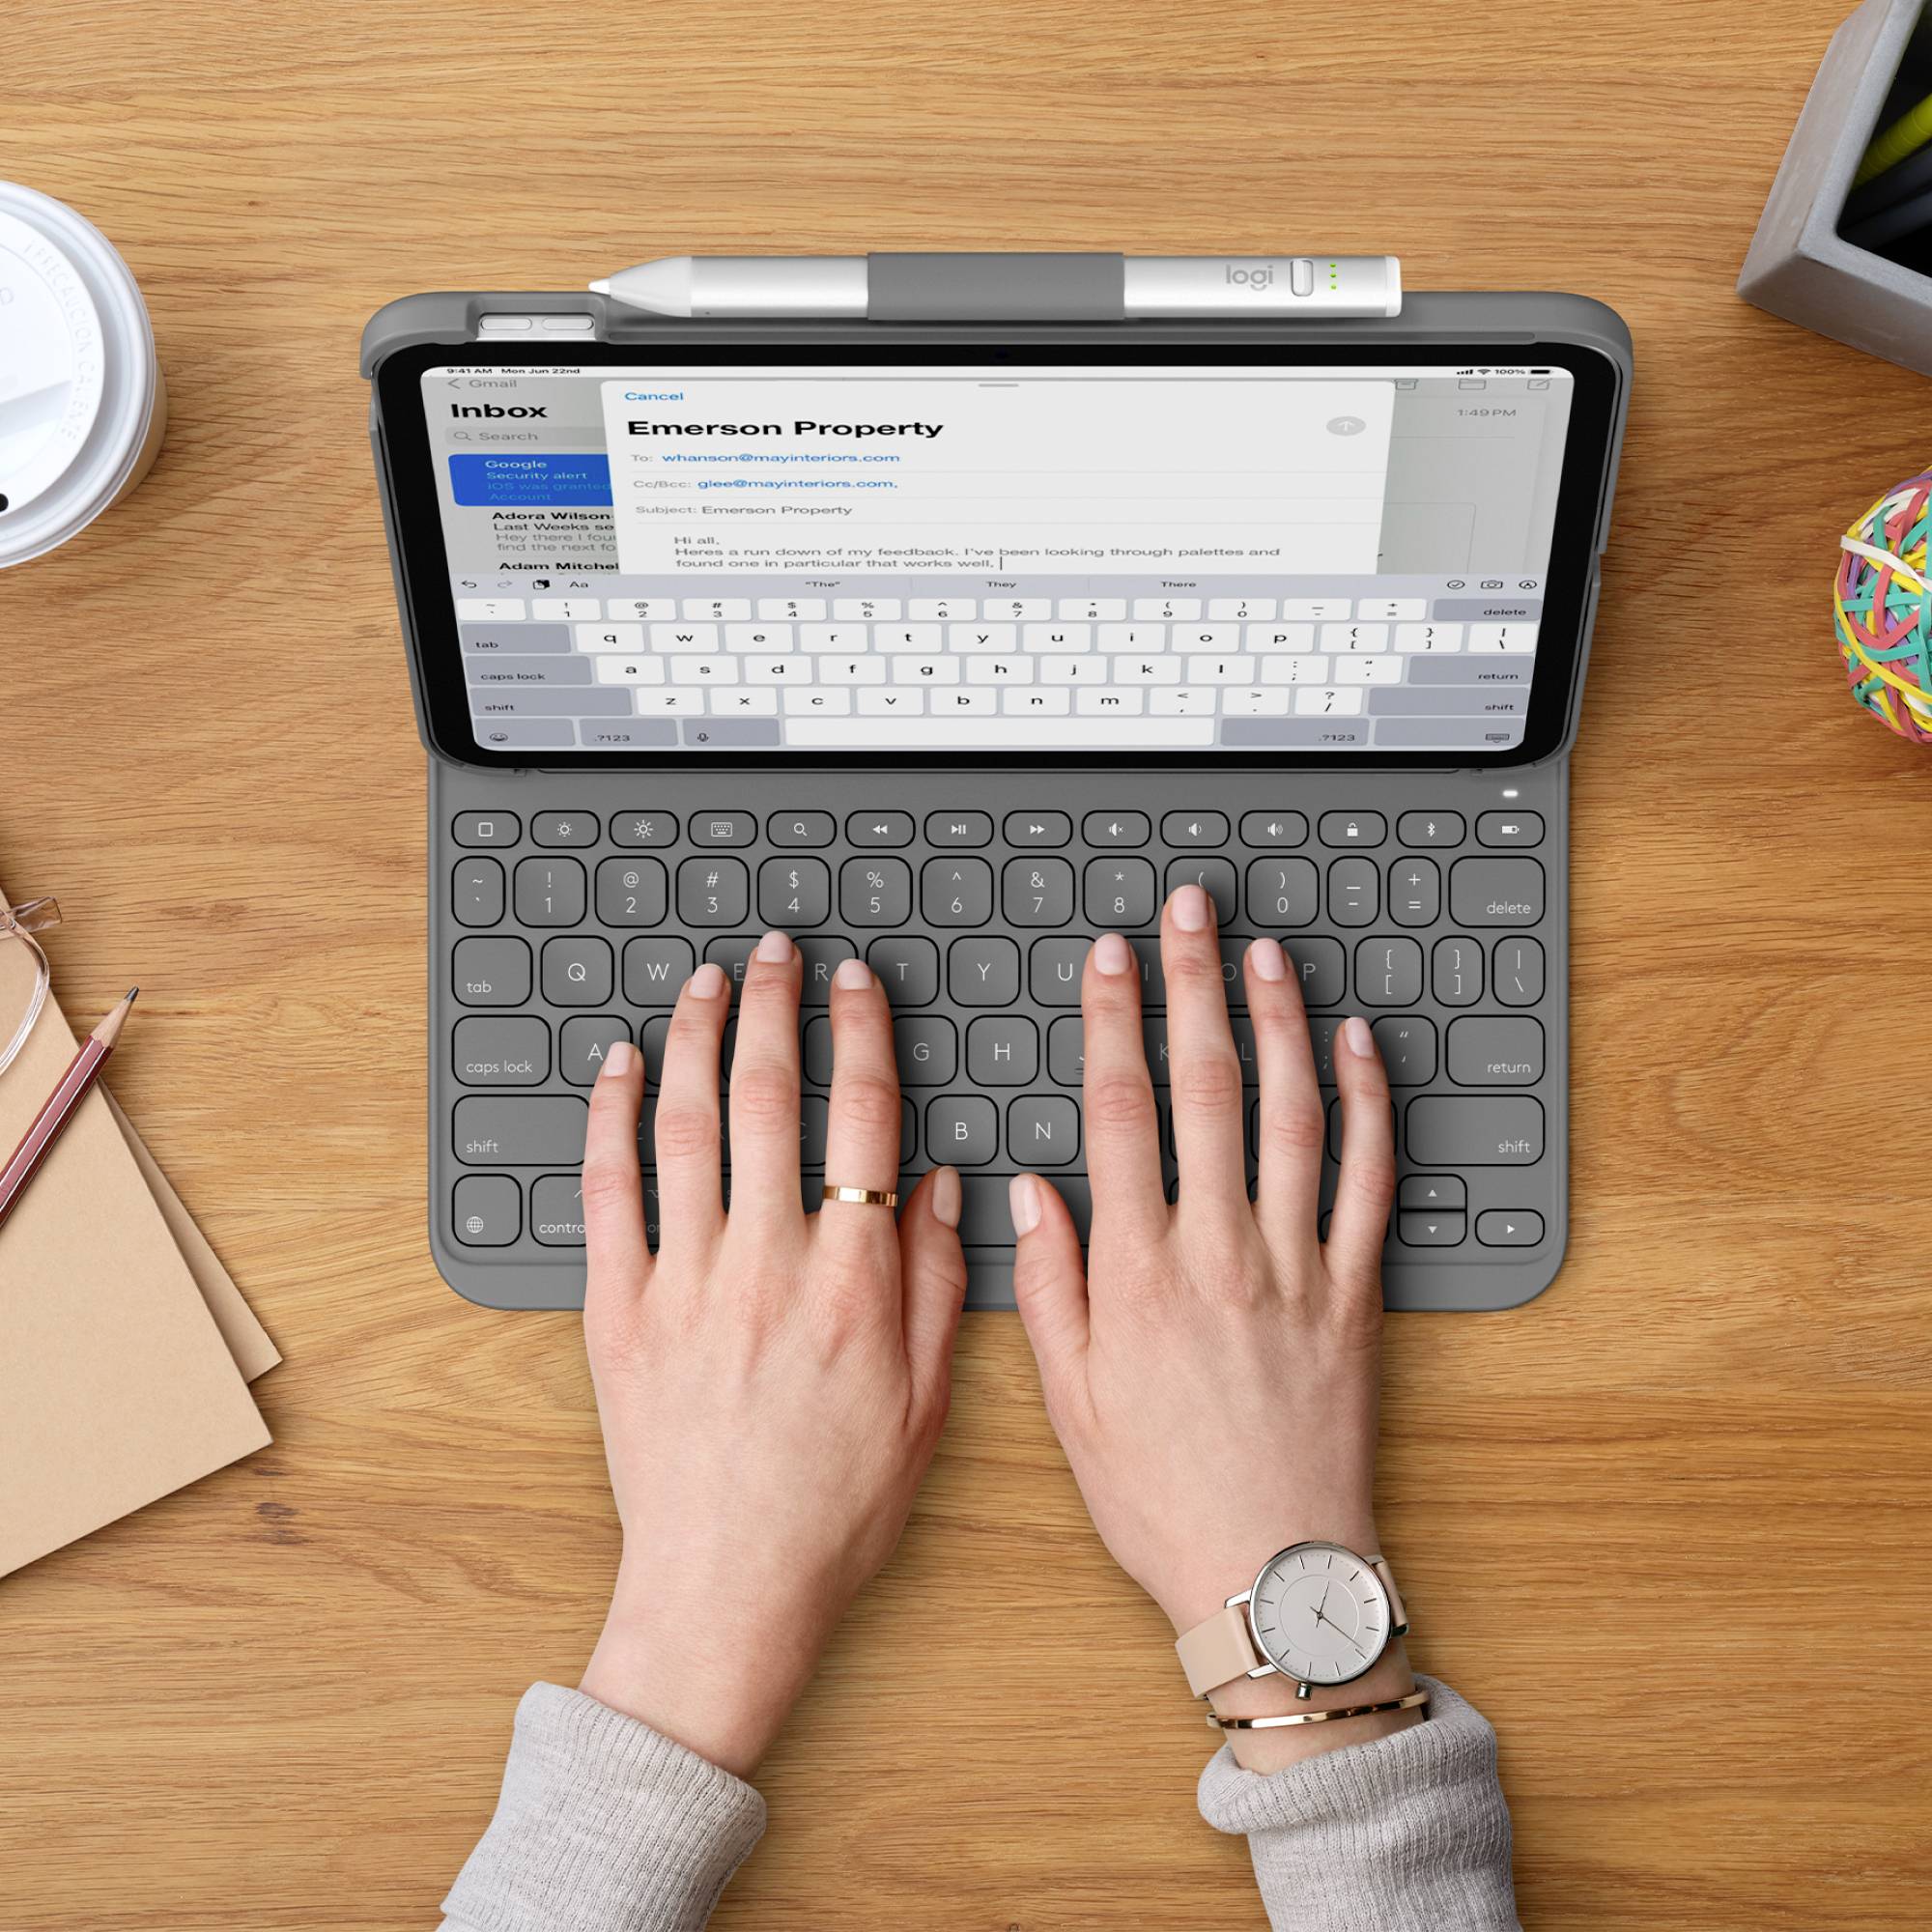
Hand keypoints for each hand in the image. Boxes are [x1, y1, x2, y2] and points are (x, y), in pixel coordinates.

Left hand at [576, 933, 965, 1777]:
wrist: (727, 1591)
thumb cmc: (834, 1511)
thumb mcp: (926, 1406)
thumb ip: (935, 1286)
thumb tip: (937, 1186)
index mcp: (851, 1282)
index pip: (862, 1122)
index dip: (861, 1036)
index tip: (856, 985)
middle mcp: (766, 1263)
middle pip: (768, 1099)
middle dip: (774, 1007)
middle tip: (777, 952)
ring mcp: (683, 1281)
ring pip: (687, 1126)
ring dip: (697, 1037)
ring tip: (708, 981)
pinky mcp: (616, 1311)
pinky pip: (608, 1192)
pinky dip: (611, 1118)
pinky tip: (621, 1065)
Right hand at [1010, 884, 1413, 1766]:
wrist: (1272, 1577)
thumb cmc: (1160, 1496)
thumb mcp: (1070, 1399)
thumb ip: (1050, 1283)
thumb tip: (1026, 1188)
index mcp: (1139, 1271)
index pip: (1120, 1112)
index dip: (1114, 1020)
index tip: (1112, 959)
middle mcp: (1221, 1251)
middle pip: (1207, 1088)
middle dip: (1195, 986)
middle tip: (1190, 913)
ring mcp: (1299, 1267)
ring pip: (1293, 1116)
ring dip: (1279, 1022)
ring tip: (1264, 954)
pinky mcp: (1359, 1295)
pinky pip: (1370, 1182)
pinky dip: (1368, 1107)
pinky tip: (1357, 1047)